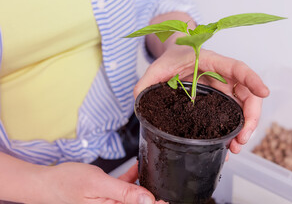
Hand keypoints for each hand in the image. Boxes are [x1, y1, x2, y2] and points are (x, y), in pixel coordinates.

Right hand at [39, 162, 165, 203]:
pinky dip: (131, 179)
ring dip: (141, 185)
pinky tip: (136, 168)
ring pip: (133, 196)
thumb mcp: (99, 185)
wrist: (47, 182)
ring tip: (149, 170)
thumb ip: (124, 193)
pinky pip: (124, 189)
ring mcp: (110, 203)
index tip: (167, 198)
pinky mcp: (106, 196)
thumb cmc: (67, 183)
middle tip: (162, 182)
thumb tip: (148, 201)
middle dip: (150, 195)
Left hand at [134, 45, 268, 153]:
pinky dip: (232, 131)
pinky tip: (226, 145)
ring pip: (242, 109)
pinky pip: (231, 116)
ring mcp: (223, 90)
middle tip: (241, 140)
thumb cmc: (172, 57)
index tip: (264, 92)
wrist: (175, 56)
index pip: (238, 68)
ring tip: (235, 148)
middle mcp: (223, 77)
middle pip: (247, 95)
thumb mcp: (158, 66)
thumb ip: (147, 81)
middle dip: (250, 118)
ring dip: (243, 129)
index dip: (253, 79)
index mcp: (213, 62)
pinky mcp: (218, 102)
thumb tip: (138, 100)